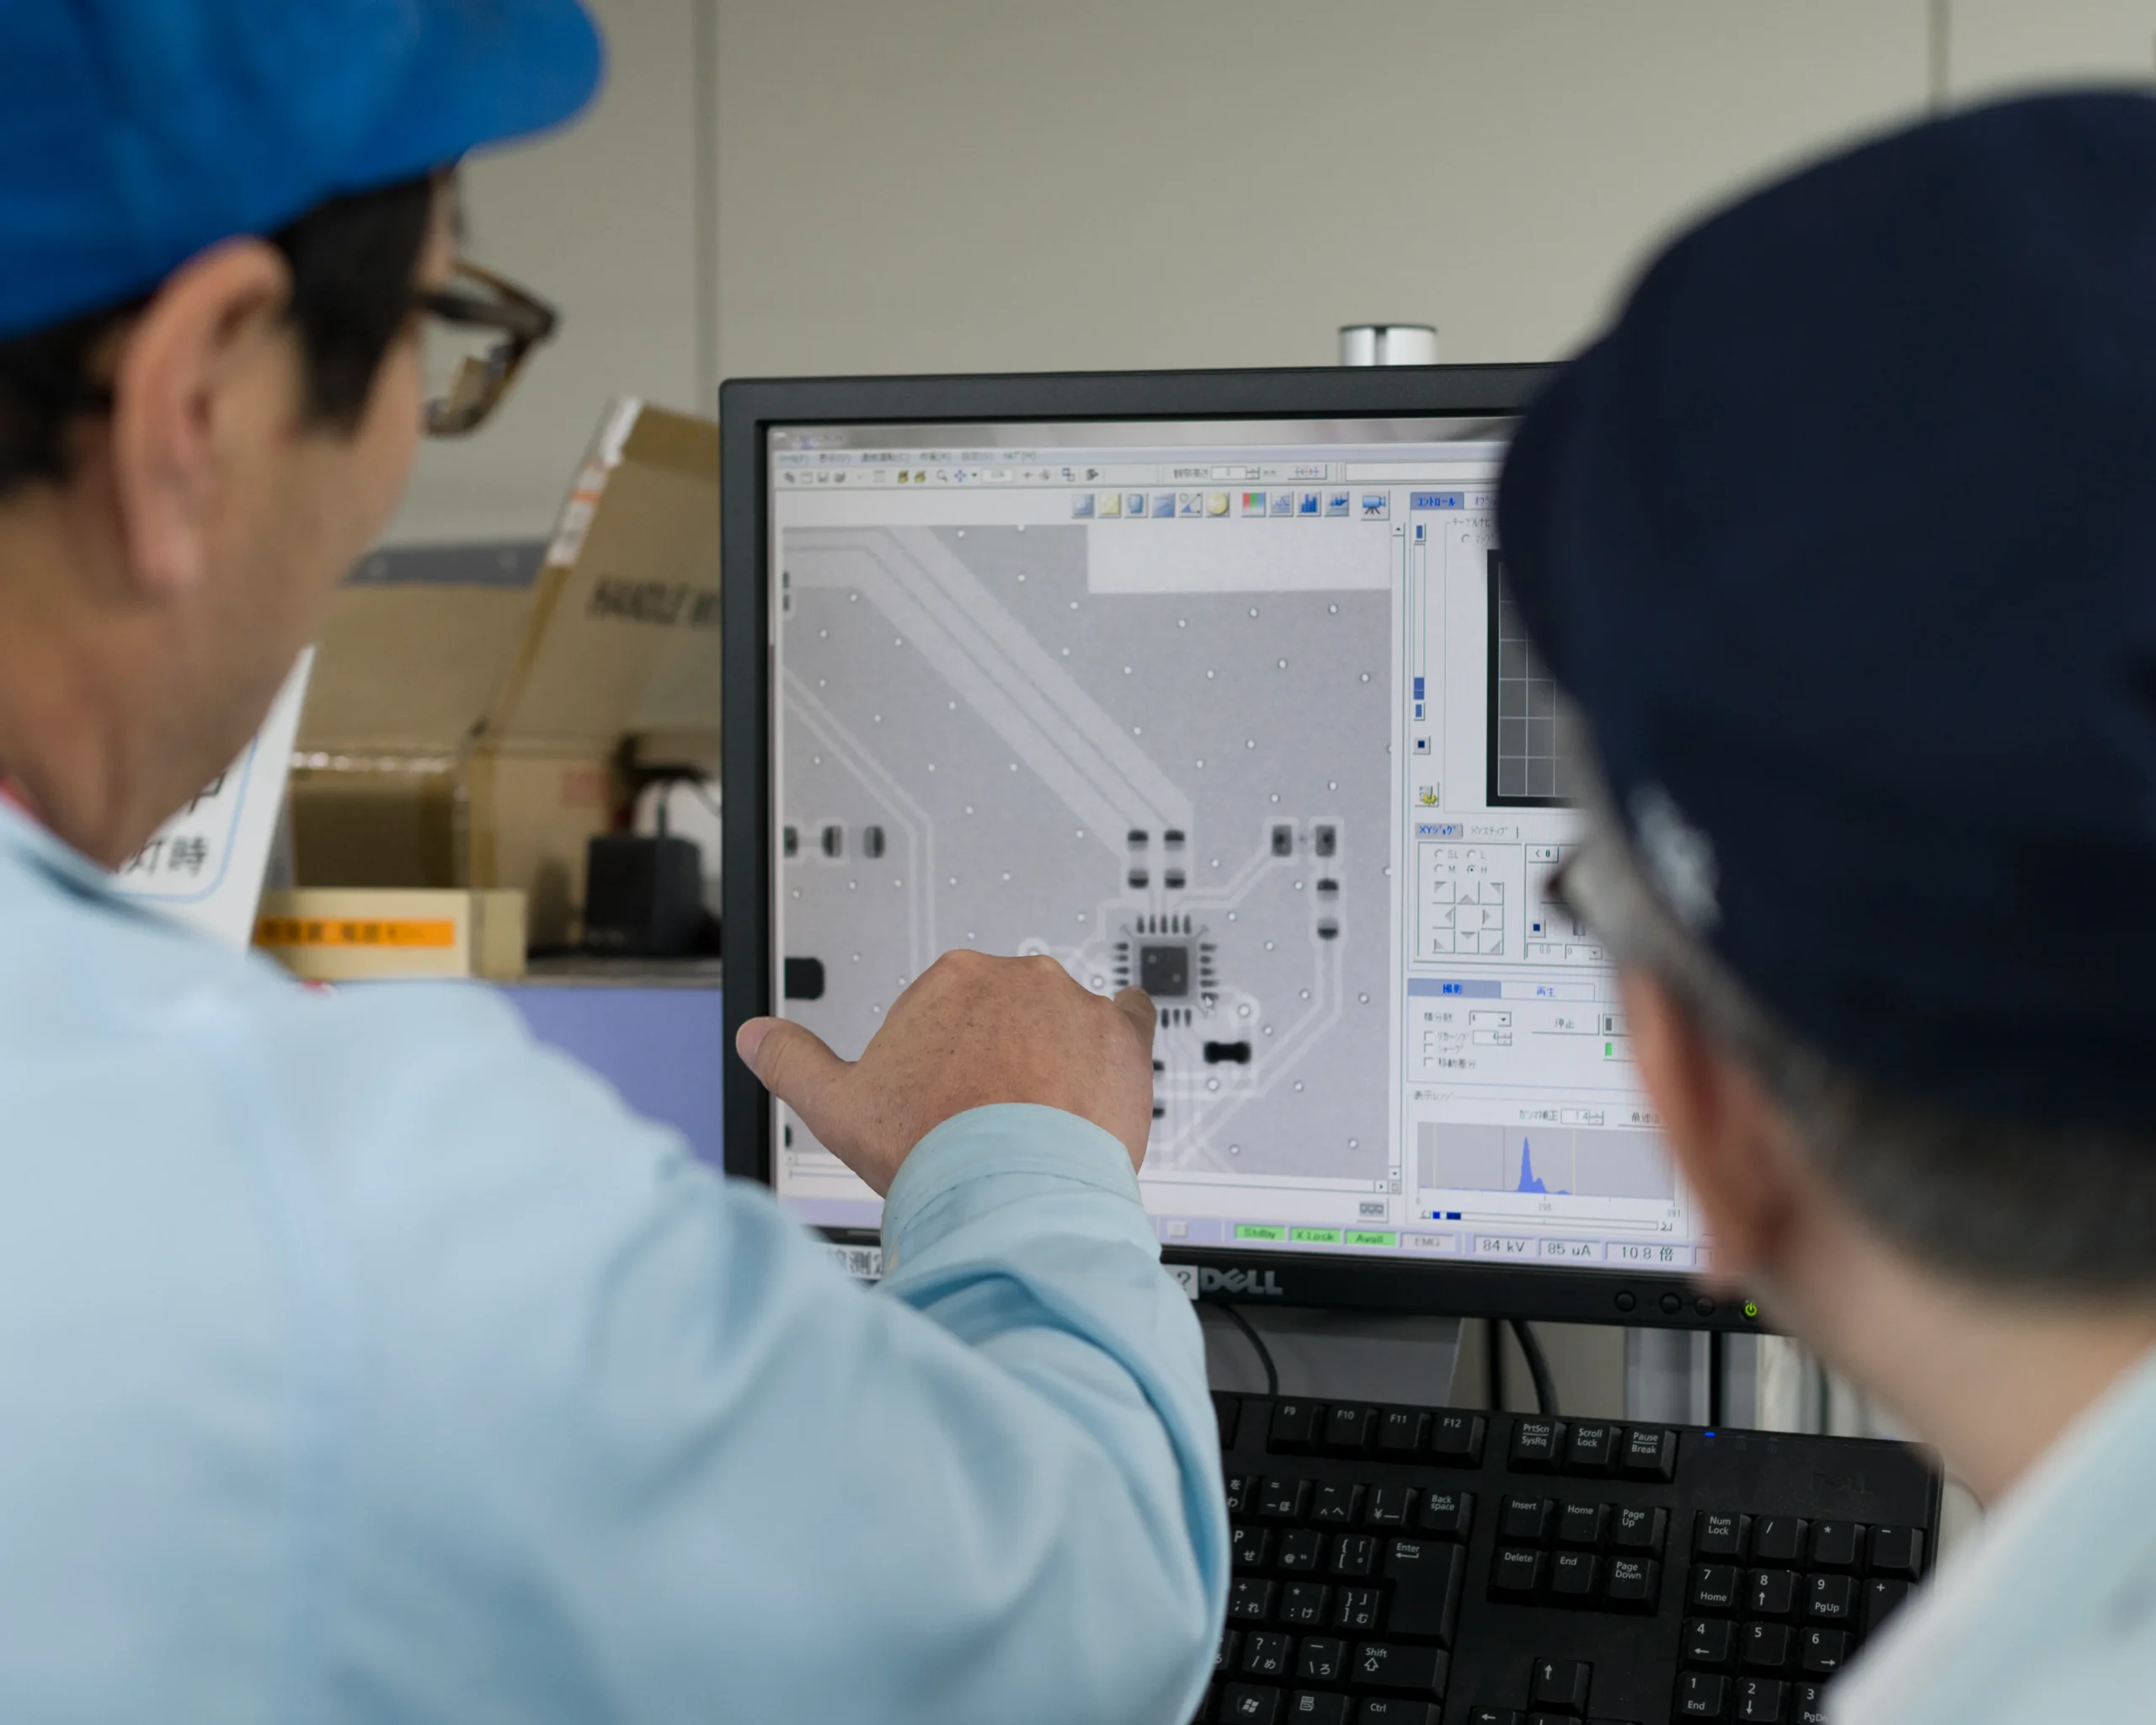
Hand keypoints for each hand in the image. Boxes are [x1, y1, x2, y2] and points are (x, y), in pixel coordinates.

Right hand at [735, 951, 1157, 1195]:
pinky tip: (1105, 1073)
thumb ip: (792, 1060)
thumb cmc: (930, 1147)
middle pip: (1011, 1012)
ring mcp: (1073, 1004)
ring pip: (1066, 1022)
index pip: (954, 1009)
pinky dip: (1119, 1042)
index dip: (950, 1059)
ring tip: (1043, 1118)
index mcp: (950, 980)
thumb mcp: (836, 1106)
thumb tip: (756, 1036)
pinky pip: (1130, 1020)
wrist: (1009, 1191)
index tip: (951, 1097)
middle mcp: (1015, 978)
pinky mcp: (1122, 1035)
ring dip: (1057, 1056)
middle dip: (1003, 1055)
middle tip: (994, 1114)